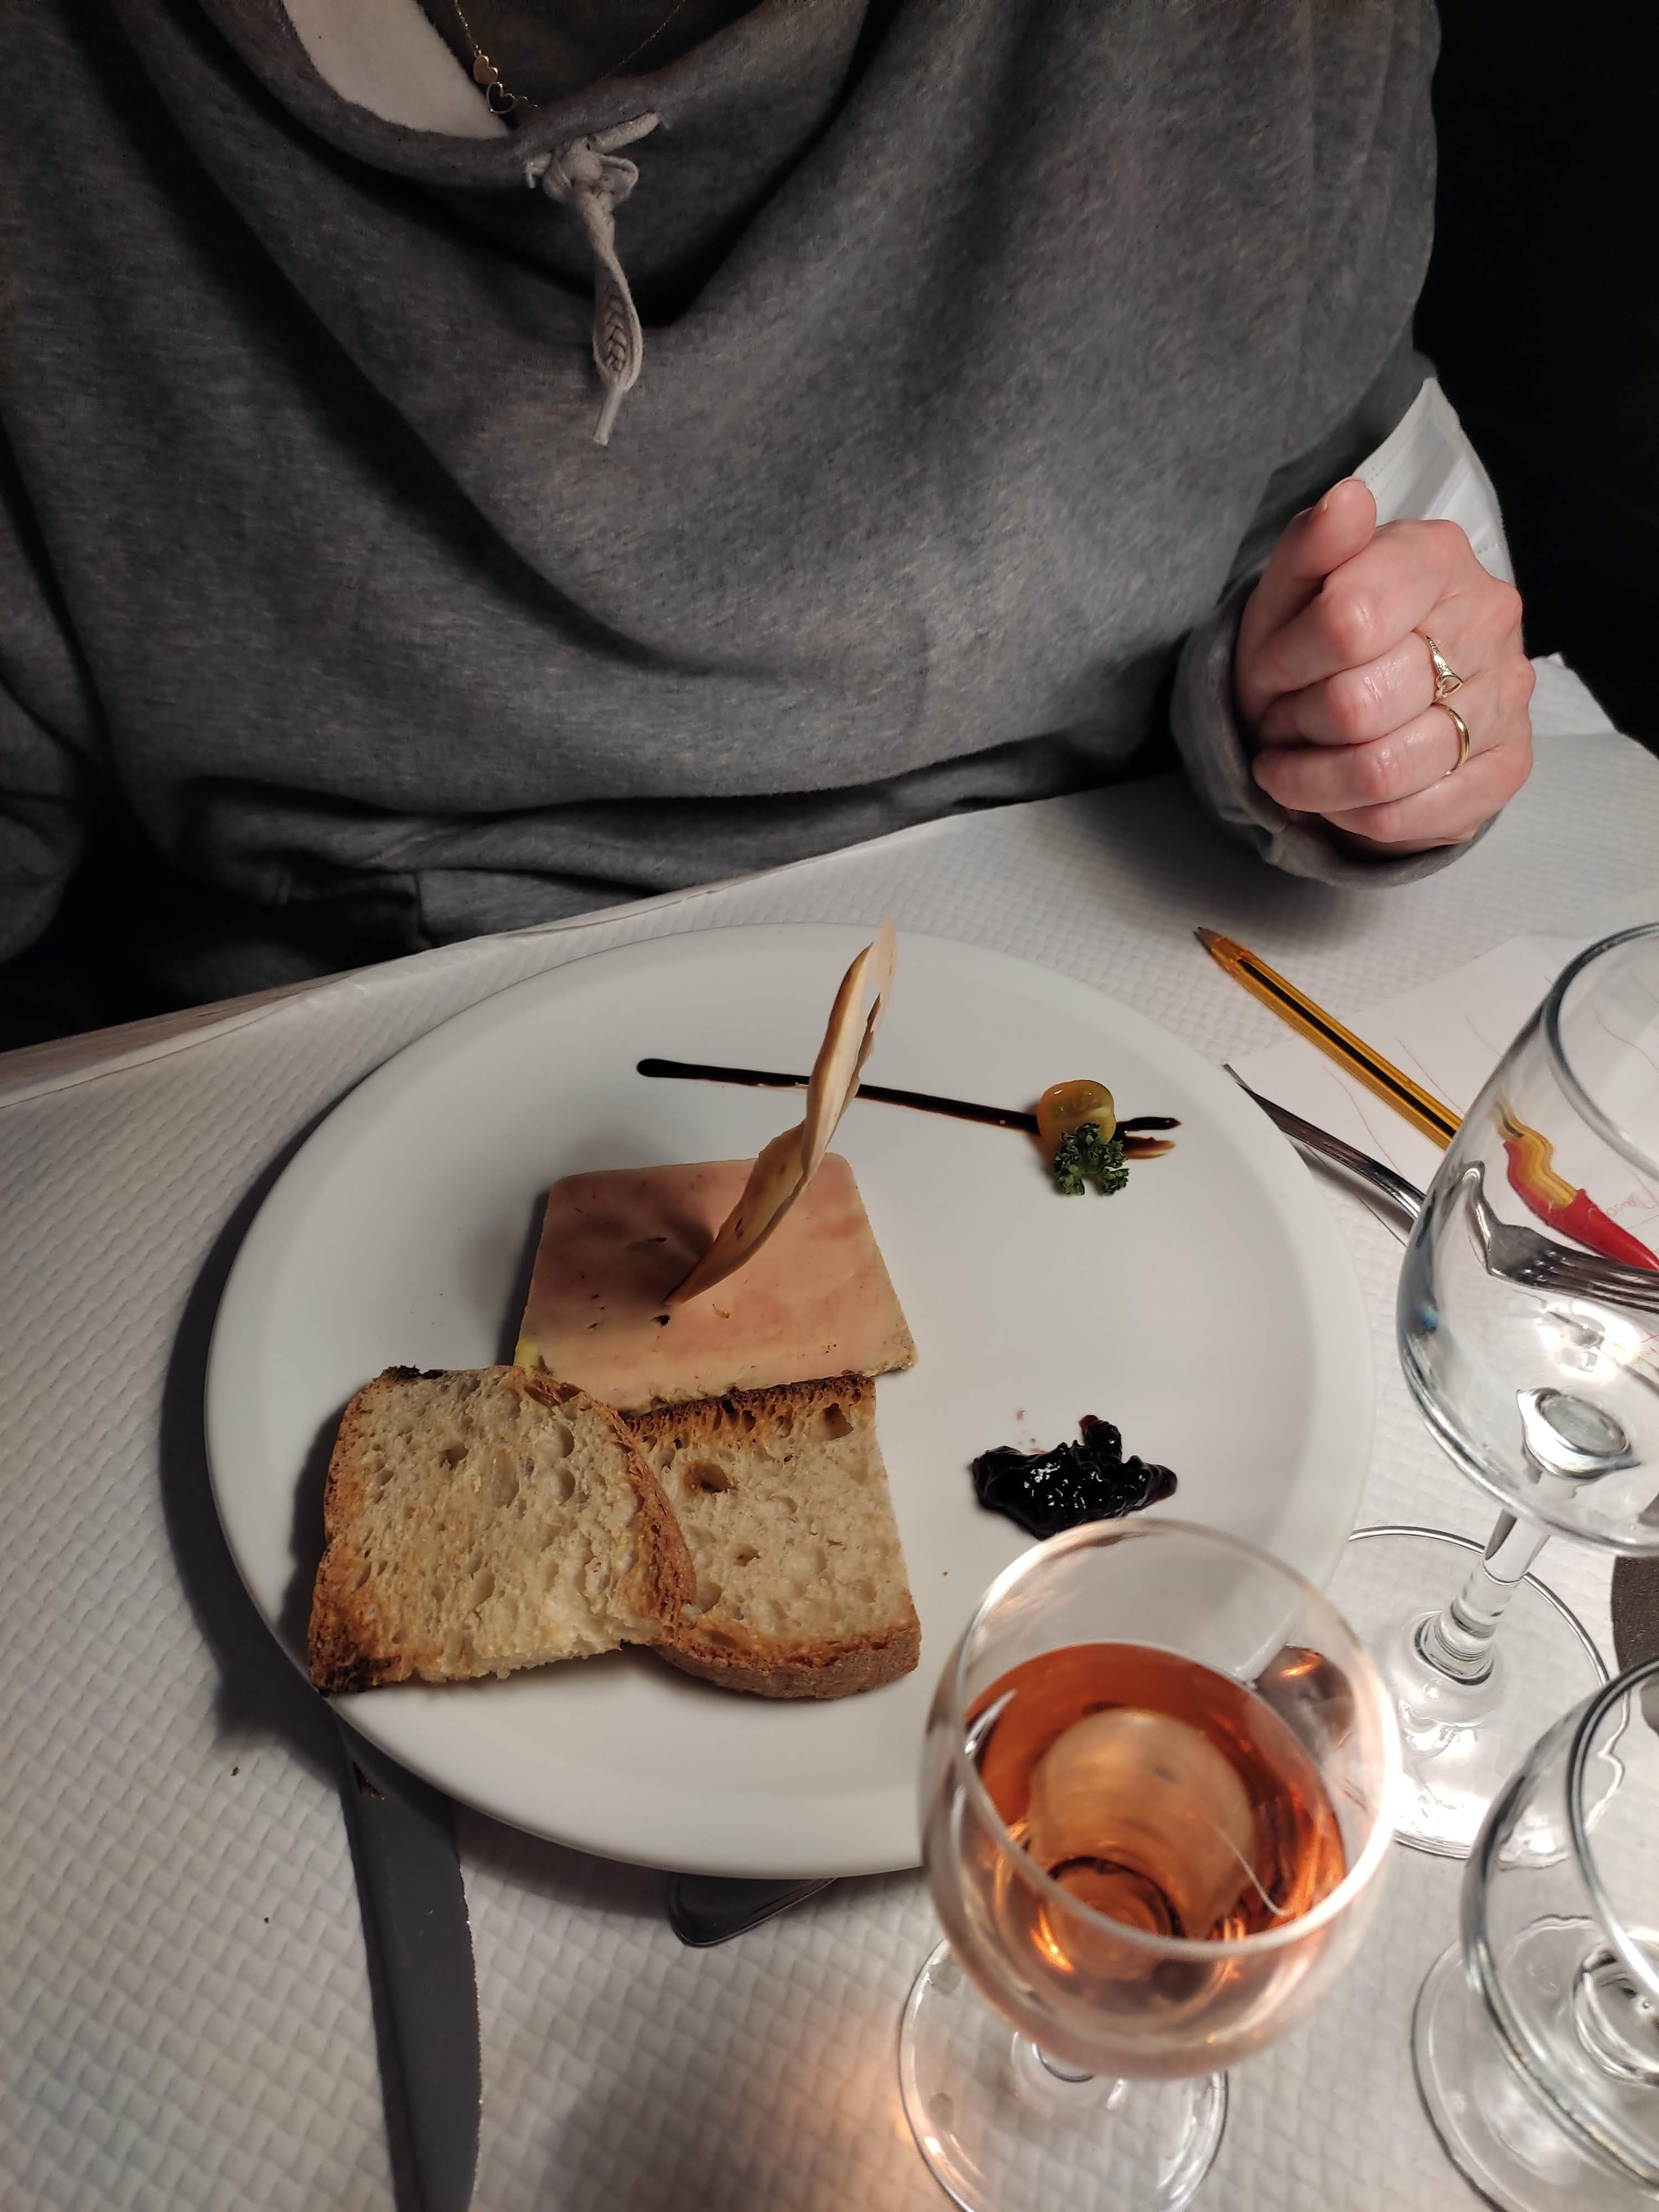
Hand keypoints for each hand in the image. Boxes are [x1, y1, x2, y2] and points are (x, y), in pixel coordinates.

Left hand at [1234, 478, 1533, 852]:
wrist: (1362, 702)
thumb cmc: (1318, 642)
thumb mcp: (1291, 591)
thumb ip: (1310, 545)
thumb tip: (1347, 499)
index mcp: (1435, 556)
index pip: (1346, 623)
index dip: (1285, 662)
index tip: (1268, 671)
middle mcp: (1488, 618)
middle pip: (1356, 705)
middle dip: (1297, 723)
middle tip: (1286, 719)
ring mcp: (1506, 694)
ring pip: (1381, 770)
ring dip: (1314, 778)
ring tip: (1301, 760)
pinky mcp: (1507, 765)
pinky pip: (1409, 816)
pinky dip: (1352, 815)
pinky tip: (1336, 793)